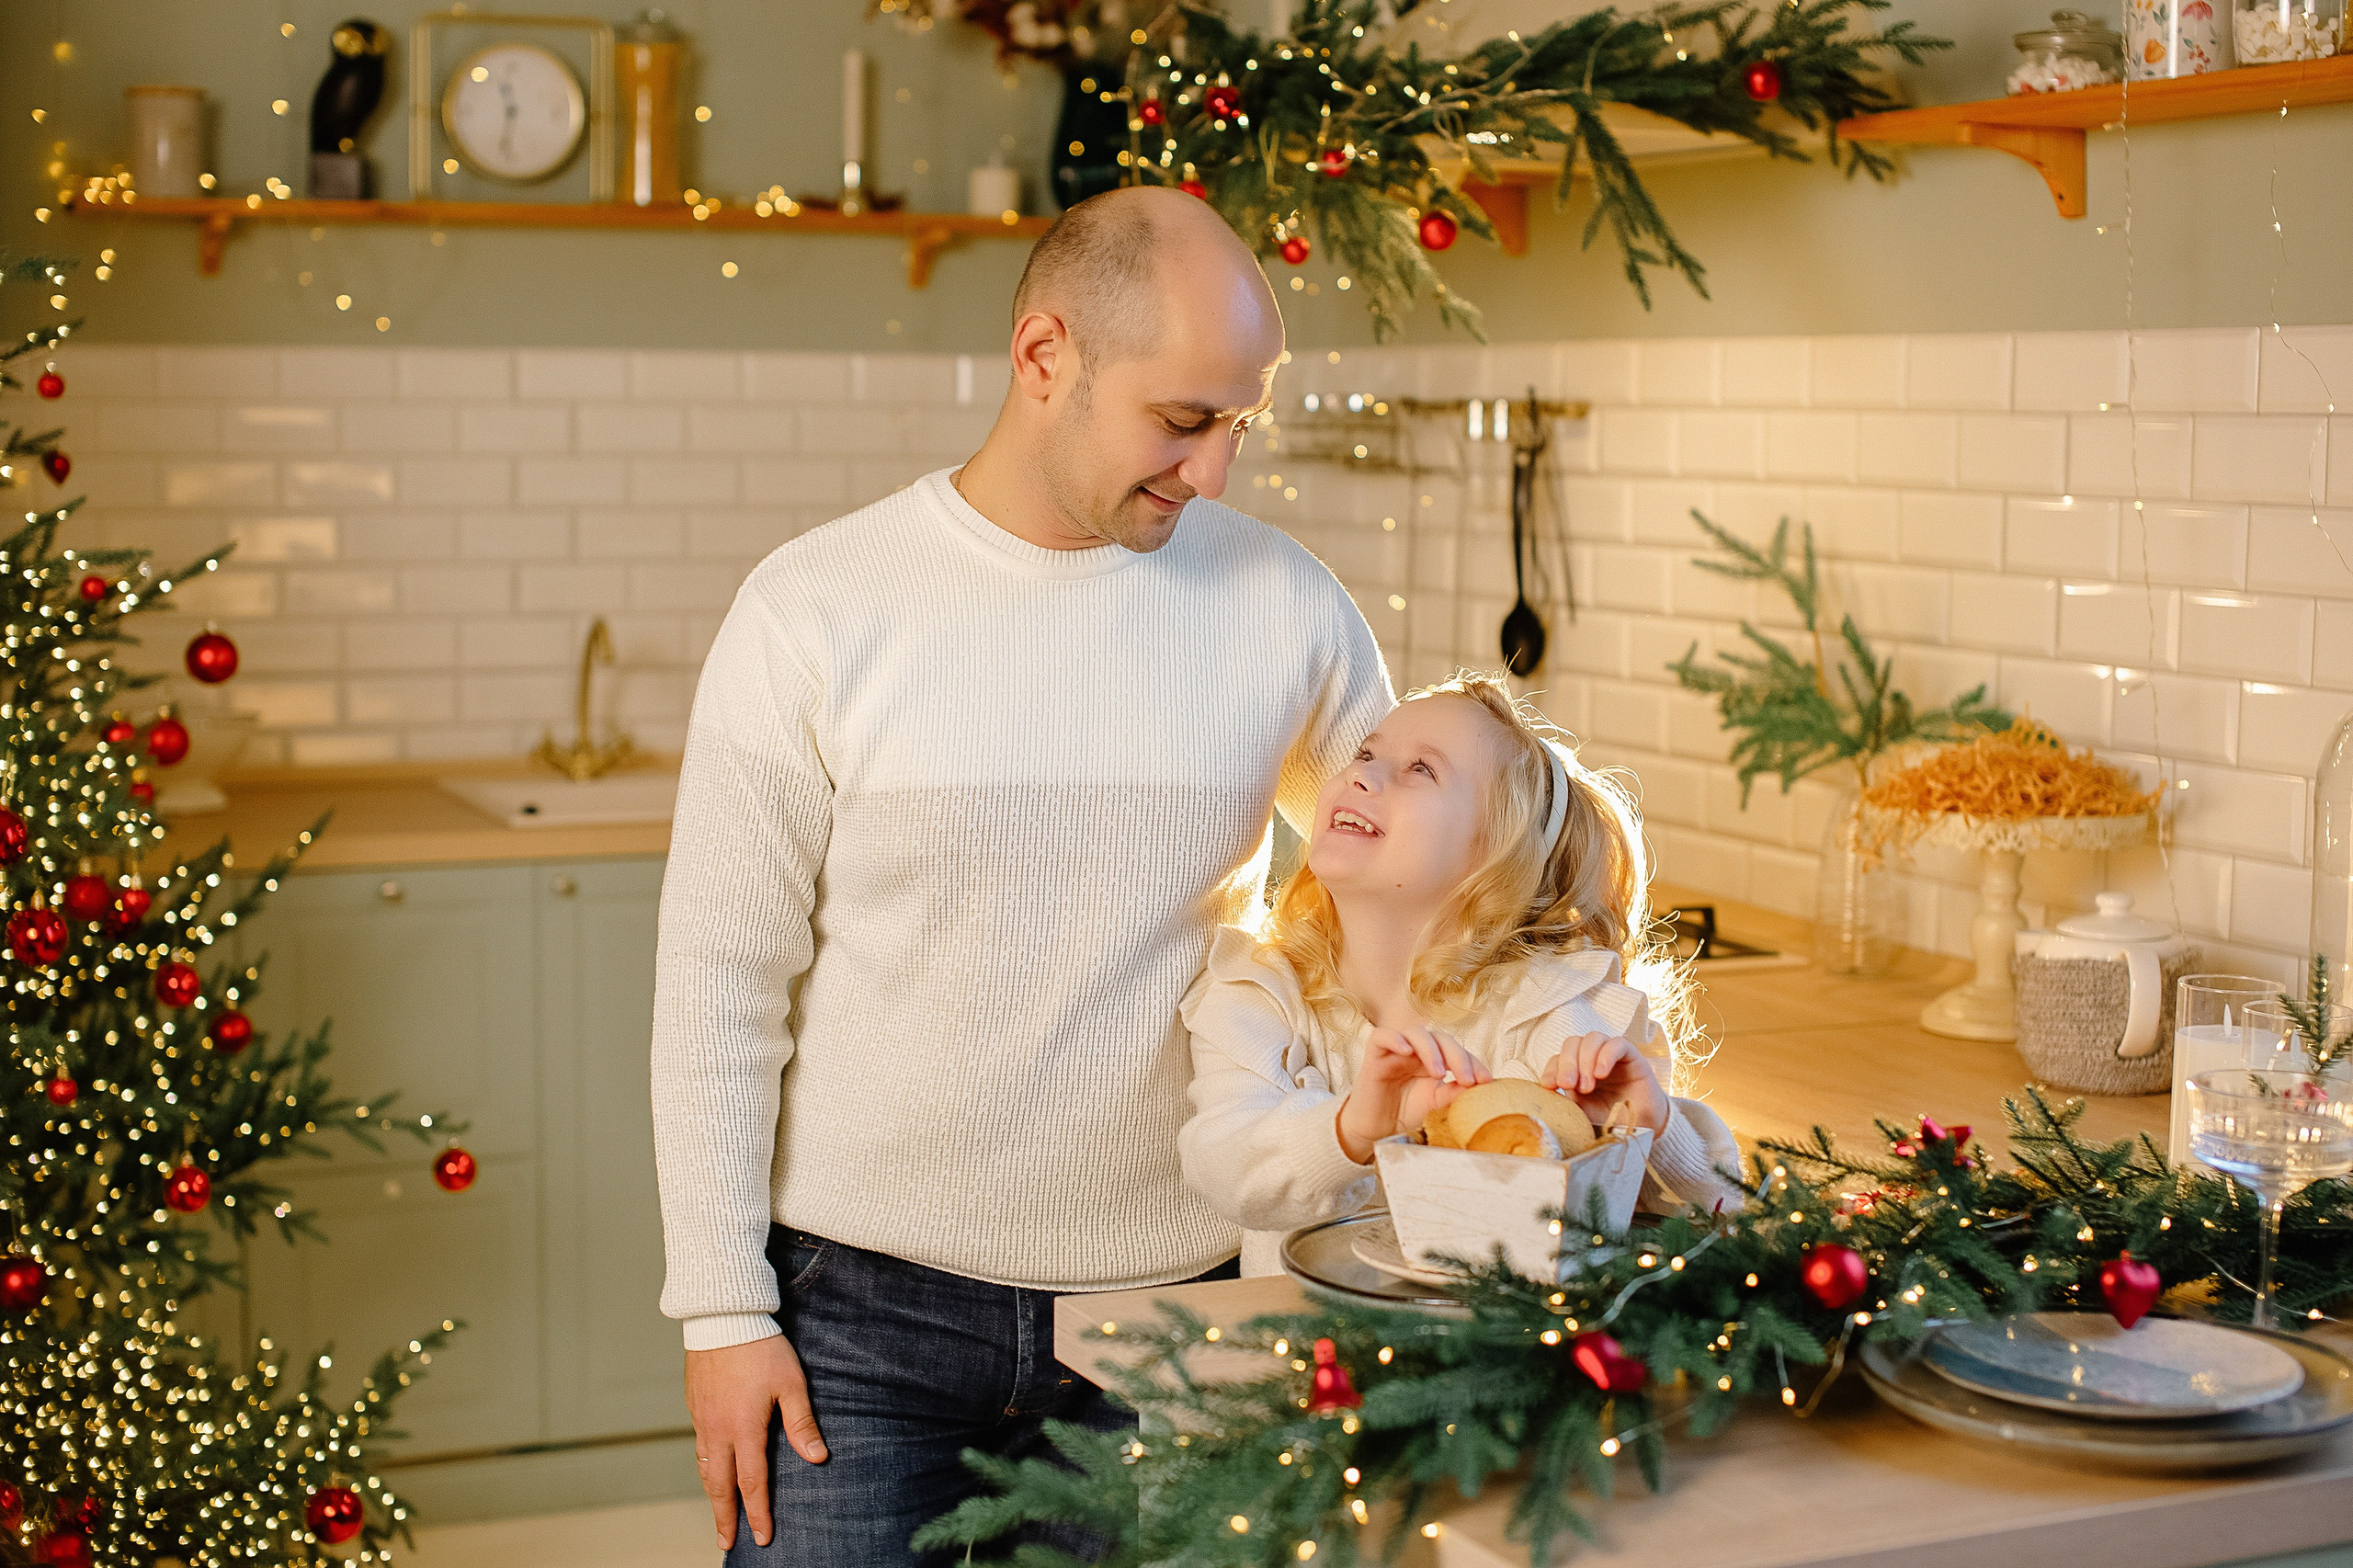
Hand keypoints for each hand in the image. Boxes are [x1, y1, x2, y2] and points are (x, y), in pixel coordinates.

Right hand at [686, 1333, 826, 1550]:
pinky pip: (699, 1448)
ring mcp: (702, 1419)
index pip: (750, 1483)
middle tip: (727, 1543)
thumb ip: (802, 1422)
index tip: (763, 1537)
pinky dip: (706, 1468)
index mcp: (743, 1429)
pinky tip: (712, 1471)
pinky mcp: (695, 1406)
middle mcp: (717, 1431)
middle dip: (725, 1517)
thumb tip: (817, 1457)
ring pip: (705, 1469)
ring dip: (713, 1496)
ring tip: (719, 1515)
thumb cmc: (761, 1348)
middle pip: (719, 1486)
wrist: (722, 1317)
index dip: (758, 1512)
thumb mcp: (790, 1383)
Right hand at [1336, 1024, 1489, 1162]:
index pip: (1458, 1052)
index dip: (1474, 1063)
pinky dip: (1395, 1039)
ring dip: (1431, 1050)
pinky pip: (1382, 1036)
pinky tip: (1406, 1051)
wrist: (1374, 1131)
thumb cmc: (1404, 1115)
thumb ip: (1453, 1094)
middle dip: (1458, 1056)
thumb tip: (1479, 1087)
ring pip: (1416, 1033)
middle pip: (1441, 1039)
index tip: (1486, 1081)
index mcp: (1435, 1061)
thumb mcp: (1435, 1105)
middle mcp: (1417, 1052)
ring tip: (1439, 1073)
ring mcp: (1396, 1051)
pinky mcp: (1374, 1055)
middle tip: (1467, 1079)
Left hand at [1541, 1032, 1669, 1133]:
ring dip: (1585, 1060)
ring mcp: (1611, 1055)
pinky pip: (1617, 1043)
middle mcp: (1592, 1058)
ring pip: (1592, 1038)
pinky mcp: (1631, 1055)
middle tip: (1568, 1085)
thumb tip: (1541, 1099)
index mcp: (1576, 1071)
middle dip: (1566, 1063)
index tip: (1549, 1086)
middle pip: (1572, 1043)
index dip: (1551, 1069)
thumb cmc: (1611, 1120)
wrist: (1643, 1127)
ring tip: (1587, 1086)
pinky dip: (1605, 1055)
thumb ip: (1564, 1104)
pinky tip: (1601, 1074)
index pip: (1558, 1058)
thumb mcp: (1582, 1114)